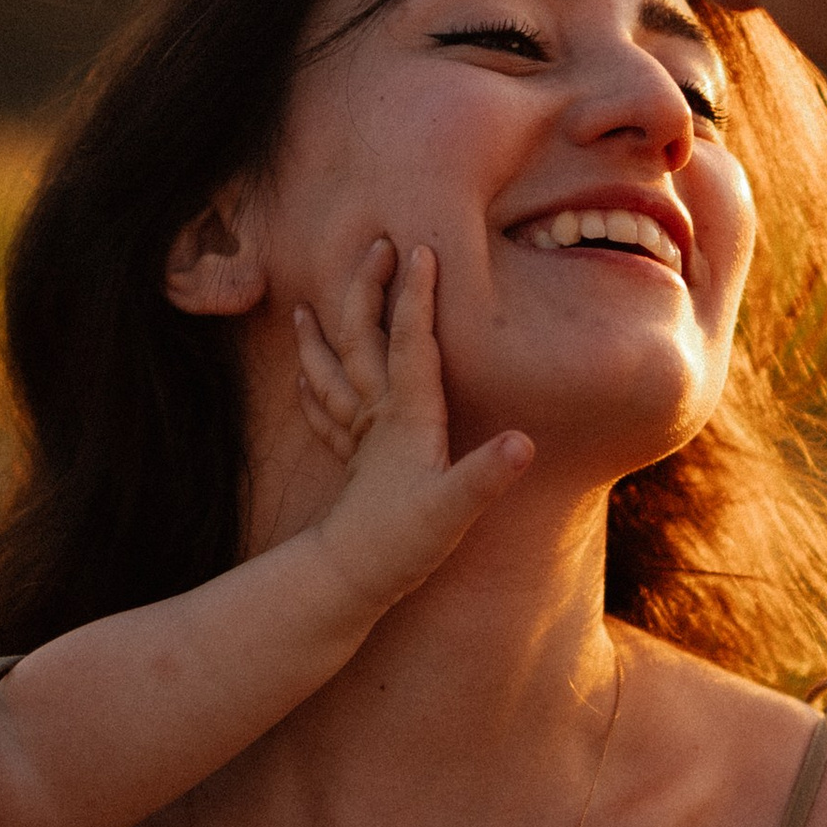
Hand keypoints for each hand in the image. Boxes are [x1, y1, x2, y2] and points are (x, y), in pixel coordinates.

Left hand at [294, 239, 531, 617]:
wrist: (347, 580)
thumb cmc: (401, 543)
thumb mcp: (453, 510)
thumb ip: (487, 474)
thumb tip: (523, 441)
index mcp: (408, 417)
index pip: (411, 341)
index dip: (417, 294)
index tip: (420, 248)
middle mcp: (379, 418)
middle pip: (364, 340)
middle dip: (368, 290)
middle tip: (374, 246)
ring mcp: (360, 440)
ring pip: (334, 372)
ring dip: (322, 336)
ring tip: (305, 307)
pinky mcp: (352, 465)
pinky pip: (326, 416)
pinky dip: (312, 390)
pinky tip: (303, 380)